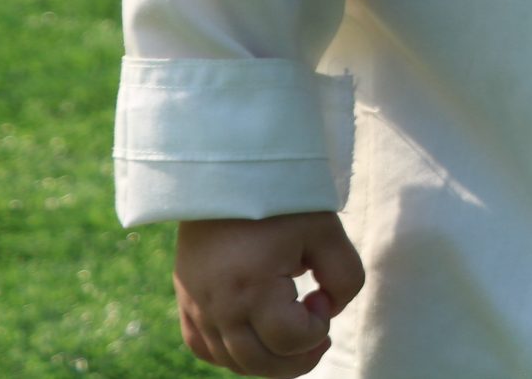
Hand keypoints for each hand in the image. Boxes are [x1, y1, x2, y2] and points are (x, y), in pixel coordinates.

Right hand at [174, 212, 365, 376]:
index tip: (322, 294)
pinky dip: (233, 354)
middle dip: (300, 357)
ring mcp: (196, 306)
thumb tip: (329, 309)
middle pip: (261, 363)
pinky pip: (205, 348)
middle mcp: (217, 306)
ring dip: (270, 359)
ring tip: (293, 334)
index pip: (290, 340)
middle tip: (319, 328)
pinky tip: (256, 336)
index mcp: (251, 288)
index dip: (319, 327)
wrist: (225, 171)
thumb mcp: (325, 231)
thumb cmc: (279, 198)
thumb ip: (345, 277)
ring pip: (233, 362)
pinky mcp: (186, 299)